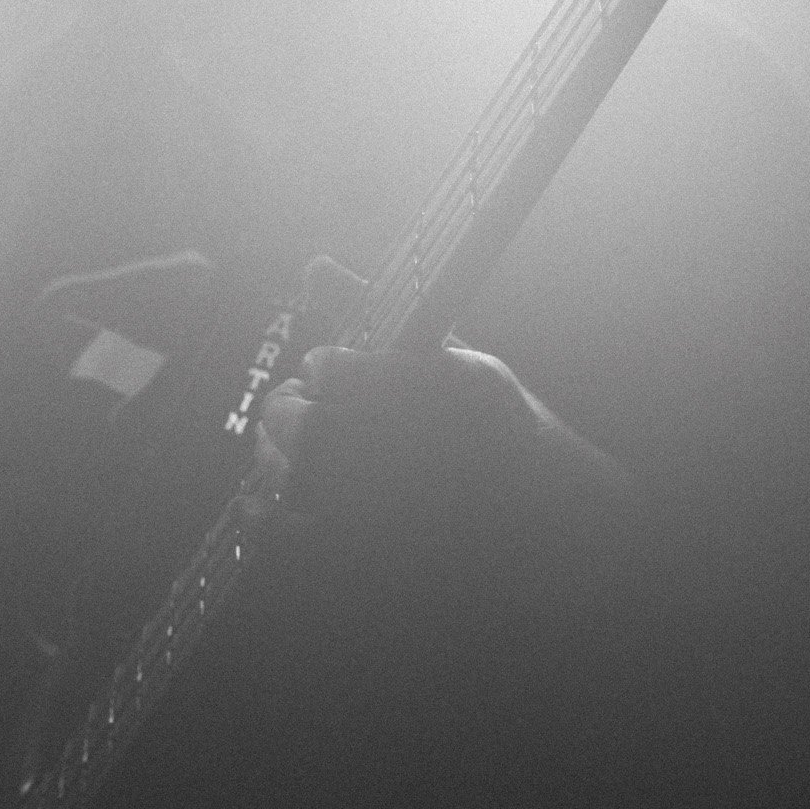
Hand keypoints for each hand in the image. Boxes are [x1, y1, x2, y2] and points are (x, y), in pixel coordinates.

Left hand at [257, 339, 626, 541]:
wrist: (536, 507)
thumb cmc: (494, 420)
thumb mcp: (447, 353)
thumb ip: (373, 309)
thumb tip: (313, 263)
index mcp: (400, 384)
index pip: (323, 366)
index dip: (328, 370)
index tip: (340, 376)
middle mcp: (375, 441)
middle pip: (289, 416)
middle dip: (295, 409)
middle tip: (317, 411)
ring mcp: (362, 499)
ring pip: (281, 467)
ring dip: (283, 455)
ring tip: (312, 454)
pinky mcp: (354, 544)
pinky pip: (282, 524)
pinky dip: (274, 510)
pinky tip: (293, 497)